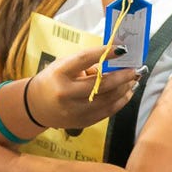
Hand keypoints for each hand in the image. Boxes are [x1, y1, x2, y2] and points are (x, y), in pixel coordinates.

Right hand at [23, 46, 141, 132]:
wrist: (36, 106)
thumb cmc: (53, 80)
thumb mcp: (63, 66)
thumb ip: (86, 63)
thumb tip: (115, 61)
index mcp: (59, 73)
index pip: (84, 59)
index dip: (104, 53)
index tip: (122, 49)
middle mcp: (65, 93)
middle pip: (101, 84)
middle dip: (122, 76)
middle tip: (135, 69)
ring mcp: (74, 110)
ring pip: (108, 100)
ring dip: (125, 89)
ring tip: (134, 80)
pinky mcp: (82, 122)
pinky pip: (107, 112)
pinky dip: (120, 101)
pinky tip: (127, 93)